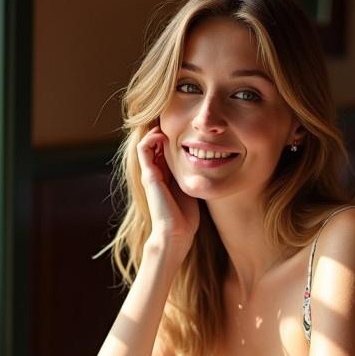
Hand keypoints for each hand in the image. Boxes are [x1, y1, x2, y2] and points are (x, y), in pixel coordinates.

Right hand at [138, 126, 199, 246]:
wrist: (176, 232)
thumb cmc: (186, 216)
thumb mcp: (192, 188)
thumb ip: (193, 175)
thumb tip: (211, 163)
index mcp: (165, 176)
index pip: (163, 149)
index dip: (170, 137)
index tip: (185, 129)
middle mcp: (155, 173)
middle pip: (154, 144)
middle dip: (162, 131)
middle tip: (177, 123)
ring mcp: (150, 173)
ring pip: (146, 143)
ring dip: (155, 132)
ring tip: (167, 127)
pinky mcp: (149, 175)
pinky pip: (144, 149)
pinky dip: (151, 138)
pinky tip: (163, 136)